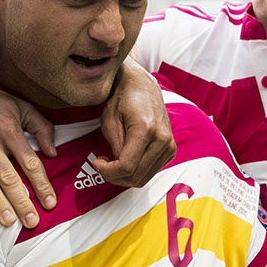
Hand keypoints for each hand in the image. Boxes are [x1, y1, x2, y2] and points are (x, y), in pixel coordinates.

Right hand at [0, 69, 56, 226]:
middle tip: (32, 221)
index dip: (41, 184)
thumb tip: (52, 153)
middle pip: (8, 177)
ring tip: (10, 222)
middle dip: (21, 201)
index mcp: (9, 130)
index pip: (29, 162)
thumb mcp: (22, 106)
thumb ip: (41, 127)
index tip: (50, 203)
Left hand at [92, 60, 174, 186]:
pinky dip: (135, 172)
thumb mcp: (109, 121)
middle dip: (114, 176)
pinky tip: (125, 159)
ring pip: (143, 178)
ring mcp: (169, 146)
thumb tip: (116, 168)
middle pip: (136, 176)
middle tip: (102, 164)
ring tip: (112, 162)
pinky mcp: (170, 150)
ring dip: (124, 176)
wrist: (142, 88)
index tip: (97, 163)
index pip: (126, 167)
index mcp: (146, 129)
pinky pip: (150, 172)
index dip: (108, 171)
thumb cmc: (123, 100)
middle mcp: (162, 139)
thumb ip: (115, 147)